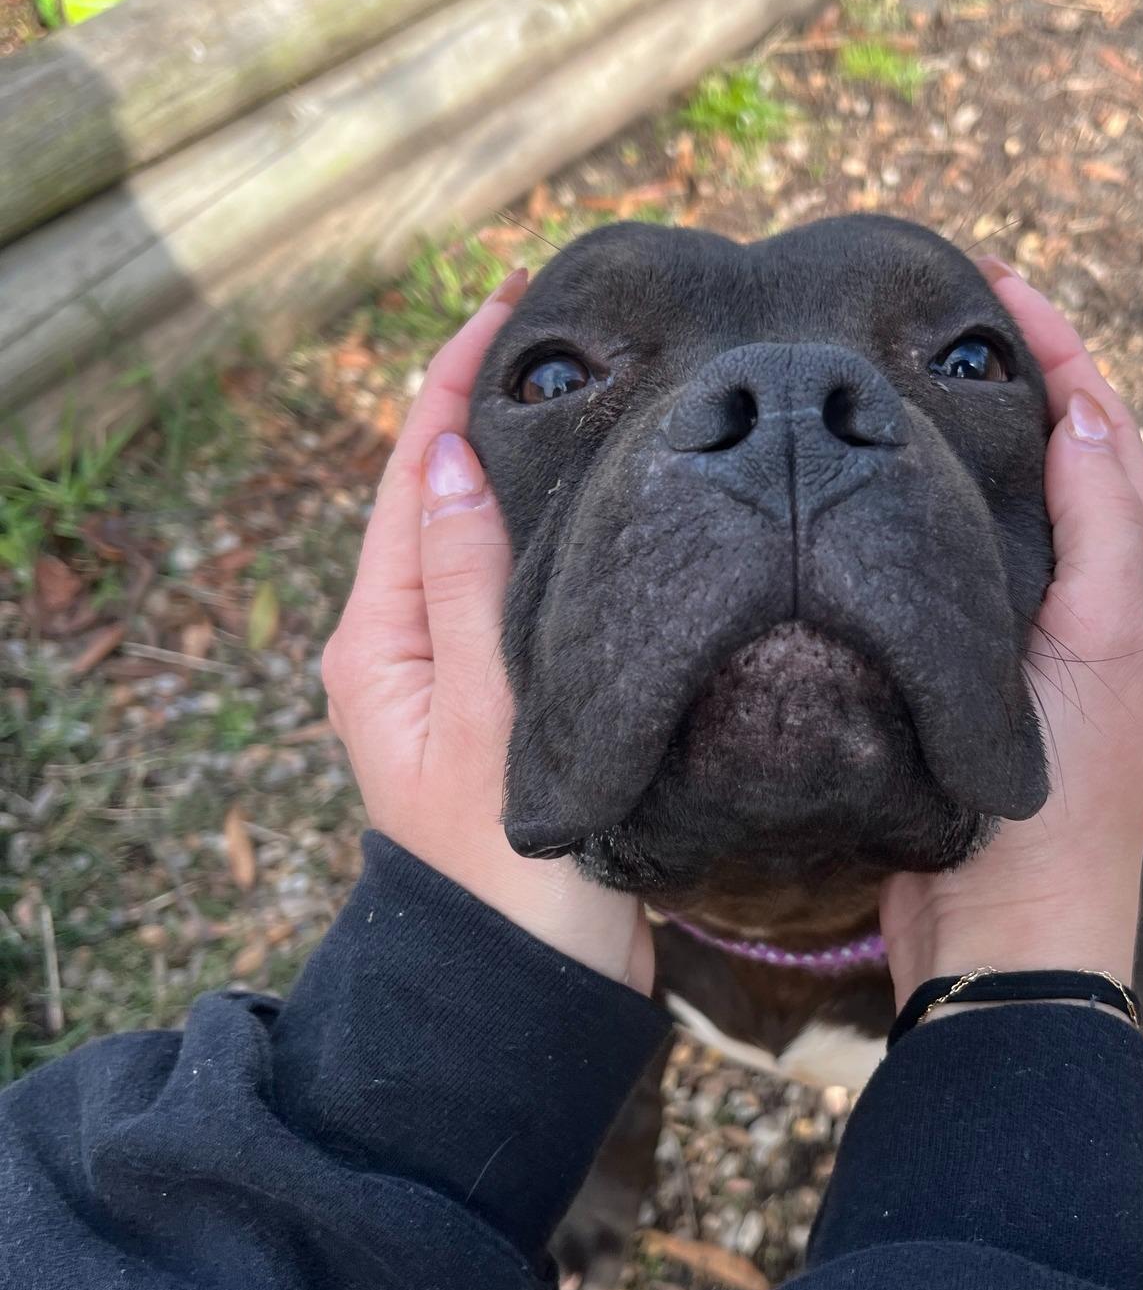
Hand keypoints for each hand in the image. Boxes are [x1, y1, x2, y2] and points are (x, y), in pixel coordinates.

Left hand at [321, 273, 652, 991]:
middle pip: (445, 491)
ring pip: (489, 534)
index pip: (415, 474)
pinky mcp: (504, 697)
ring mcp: (455, 670)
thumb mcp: (483, 721)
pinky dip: (558, 528)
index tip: (520, 303)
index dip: (456, 381)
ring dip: (532, 462)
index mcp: (380, 640)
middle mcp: (407, 643)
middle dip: (497, 406)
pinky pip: (522, 585)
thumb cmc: (507, 873)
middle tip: (578, 329)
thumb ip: (466, 587)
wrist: (530, 986)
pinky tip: (614, 499)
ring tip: (603, 388)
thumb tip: (451, 457)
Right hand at [880, 261, 1142, 1008]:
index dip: (1059, 345)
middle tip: (942, 309)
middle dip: (1017, 372)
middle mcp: (1105, 596)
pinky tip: (894, 479)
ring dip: (974, 430)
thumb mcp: (1107, 647)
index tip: (992, 281)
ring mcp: (1044, 628)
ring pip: (1011, 498)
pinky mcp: (986, 662)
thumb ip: (1104, 528)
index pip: (1108, 427)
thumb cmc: (1066, 796)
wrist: (1006, 923)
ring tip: (914, 370)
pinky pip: (969, 552)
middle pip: (1064, 450)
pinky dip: (942, 498)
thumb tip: (1084, 410)